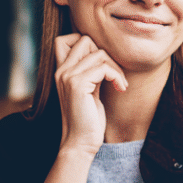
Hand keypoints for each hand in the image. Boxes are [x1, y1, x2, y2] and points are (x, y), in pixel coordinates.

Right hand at [53, 33, 127, 155]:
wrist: (80, 143)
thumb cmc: (87, 120)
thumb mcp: (89, 90)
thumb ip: (90, 72)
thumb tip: (104, 54)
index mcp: (61, 71)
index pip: (65, 38)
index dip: (87, 44)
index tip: (101, 64)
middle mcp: (61, 71)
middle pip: (84, 39)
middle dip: (106, 54)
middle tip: (114, 74)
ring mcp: (67, 76)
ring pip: (98, 52)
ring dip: (115, 67)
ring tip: (119, 83)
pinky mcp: (77, 85)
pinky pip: (104, 67)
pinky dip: (117, 76)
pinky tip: (120, 88)